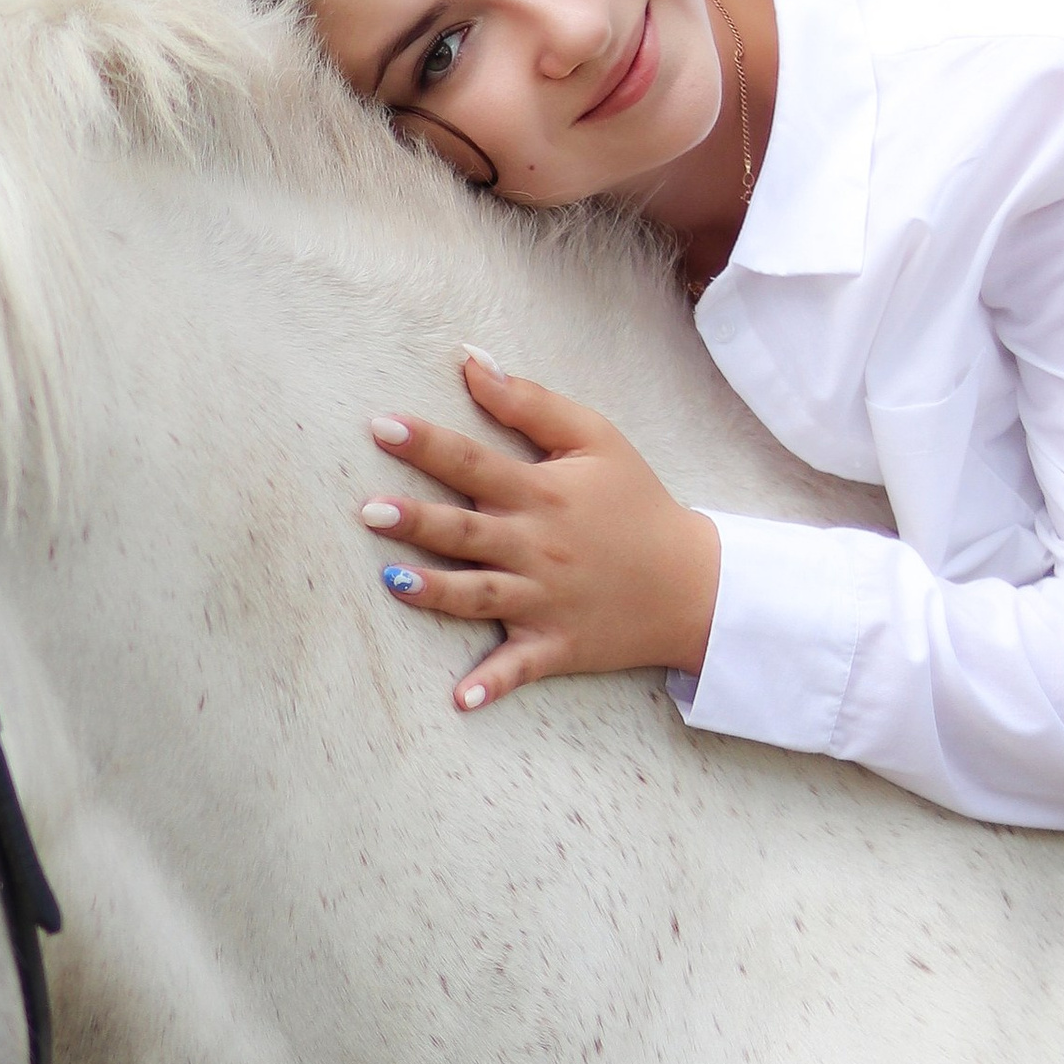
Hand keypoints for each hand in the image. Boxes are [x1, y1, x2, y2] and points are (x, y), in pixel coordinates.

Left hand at [359, 353, 721, 709]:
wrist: (693, 582)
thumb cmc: (636, 503)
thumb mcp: (597, 439)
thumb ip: (531, 404)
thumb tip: (471, 363)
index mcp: (543, 493)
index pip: (475, 462)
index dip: (427, 444)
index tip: (380, 426)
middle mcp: (538, 547)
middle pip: (468, 531)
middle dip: (418, 521)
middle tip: (370, 509)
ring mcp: (545, 600)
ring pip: (481, 595)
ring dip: (437, 592)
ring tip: (393, 582)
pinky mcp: (556, 645)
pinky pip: (519, 668)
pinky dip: (492, 685)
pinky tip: (460, 701)